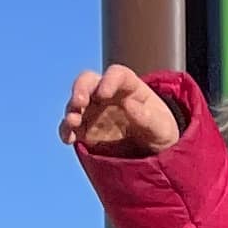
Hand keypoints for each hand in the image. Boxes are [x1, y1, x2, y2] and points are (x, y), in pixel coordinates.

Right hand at [60, 65, 180, 156]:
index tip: (104, 93)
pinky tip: (69, 139)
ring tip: (73, 121)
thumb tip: (129, 105)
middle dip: (80, 88)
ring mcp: (94, 111)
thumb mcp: (161, 128)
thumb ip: (147, 117)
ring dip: (71, 110)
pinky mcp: (86, 129)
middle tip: (79, 102)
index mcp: (129, 86)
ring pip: (76, 103)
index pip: (116, 74)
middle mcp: (107, 94)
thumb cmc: (159, 132)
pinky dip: (66, 131)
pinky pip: (71, 127)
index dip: (108, 80)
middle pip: (89, 81)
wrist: (154, 153)